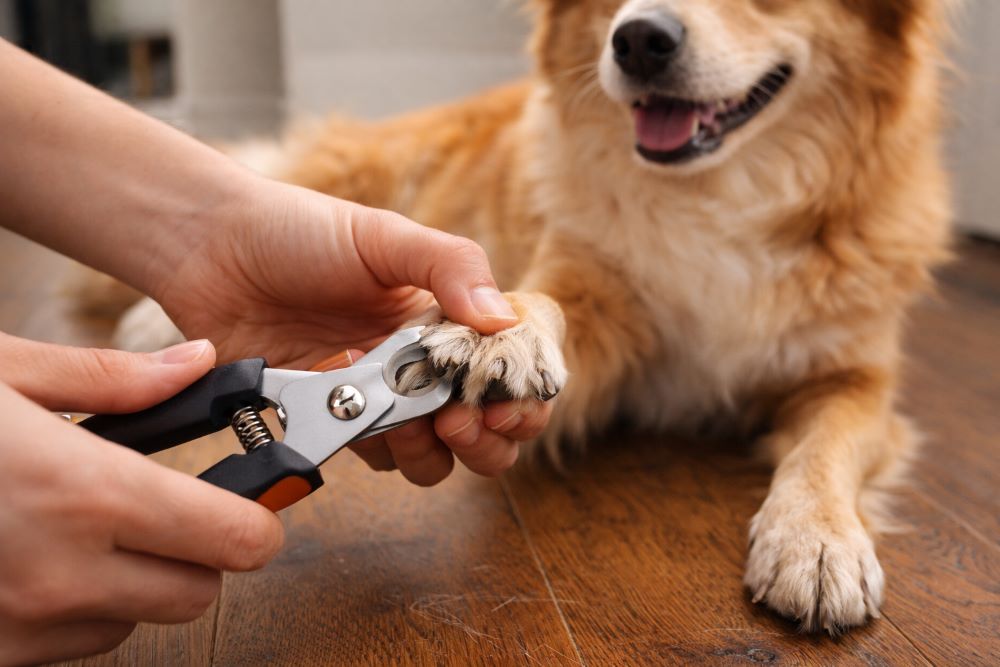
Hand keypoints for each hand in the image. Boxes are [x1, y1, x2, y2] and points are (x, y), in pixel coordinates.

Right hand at [0, 334, 282, 663]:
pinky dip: (72, 610)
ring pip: (130, 624)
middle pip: (195, 594)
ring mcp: (12, 626)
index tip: (252, 505)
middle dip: (198, 555)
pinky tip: (31, 558)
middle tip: (165, 509)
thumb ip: (113, 379)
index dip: (255, 523)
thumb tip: (197, 363)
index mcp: (78, 490)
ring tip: (78, 525)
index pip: (231, 541)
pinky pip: (67, 647)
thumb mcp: (0, 372)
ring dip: (130, 583)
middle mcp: (54, 573)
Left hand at [147, 177, 553, 485]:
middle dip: (490, 438)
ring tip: (414, 422)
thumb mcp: (385, 236)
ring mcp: (379, 397)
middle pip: (486, 428)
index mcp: (446, 315)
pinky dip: (378, 447)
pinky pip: (375, 457)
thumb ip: (451, 268)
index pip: (511, 367)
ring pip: (435, 456)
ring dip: (436, 451)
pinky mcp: (333, 422)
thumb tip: (503, 320)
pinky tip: (353, 408)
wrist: (210, 250)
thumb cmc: (299, 230)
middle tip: (463, 421)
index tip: (507, 401)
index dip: (523, 394)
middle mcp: (422, 363)